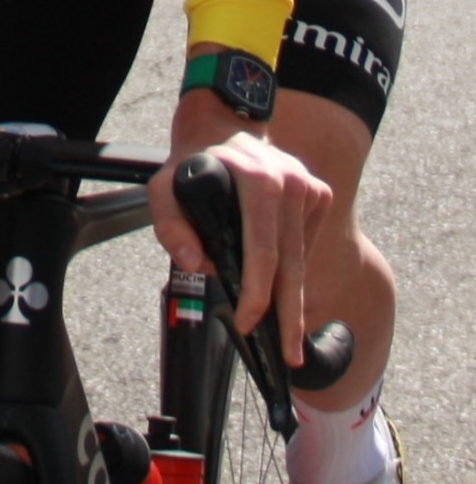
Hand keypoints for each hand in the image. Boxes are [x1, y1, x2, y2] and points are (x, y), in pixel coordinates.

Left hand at [148, 89, 330, 367]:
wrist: (223, 127)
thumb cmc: (193, 166)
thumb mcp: (164, 187)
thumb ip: (171, 226)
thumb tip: (198, 264)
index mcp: (258, 179)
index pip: (264, 250)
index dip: (258, 293)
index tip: (249, 324)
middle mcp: (291, 180)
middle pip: (292, 262)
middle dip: (289, 314)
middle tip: (290, 356)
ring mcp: (309, 185)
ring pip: (302, 257)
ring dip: (293, 297)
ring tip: (288, 336)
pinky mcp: (319, 192)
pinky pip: (306, 243)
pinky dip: (294, 266)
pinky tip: (280, 281)